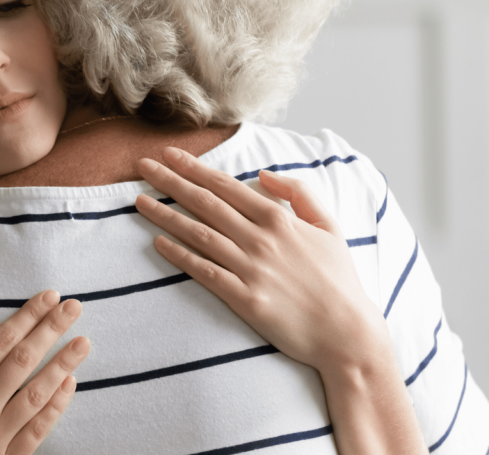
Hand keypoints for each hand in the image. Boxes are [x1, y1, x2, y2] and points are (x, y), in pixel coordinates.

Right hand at [0, 290, 89, 454]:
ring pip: (37, 394)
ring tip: (83, 342)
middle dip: (51, 331)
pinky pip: (37, 430)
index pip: (0, 342)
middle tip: (74, 307)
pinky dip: (56, 406)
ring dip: (63, 365)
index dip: (27, 317)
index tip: (48, 298)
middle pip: (23, 361)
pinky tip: (69, 383)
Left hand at [134, 147, 426, 454]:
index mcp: (279, 219)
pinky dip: (179, 255)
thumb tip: (263, 173)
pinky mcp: (244, 299)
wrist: (349, 334)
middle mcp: (261, 239)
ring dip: (165, 215)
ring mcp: (251, 269)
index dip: (194, 168)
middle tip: (142, 166)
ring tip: (139, 201)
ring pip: (198, 233)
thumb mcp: (329, 226)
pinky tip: (158, 243)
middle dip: (170, 181)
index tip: (168, 155)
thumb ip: (299, 193)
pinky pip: (204, 271)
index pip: (225, 186)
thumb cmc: (340, 280)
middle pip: (205, 203)